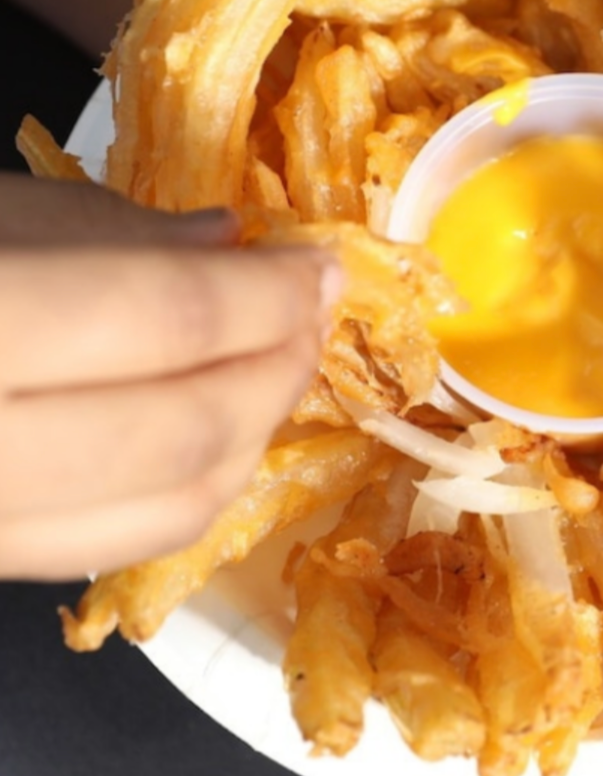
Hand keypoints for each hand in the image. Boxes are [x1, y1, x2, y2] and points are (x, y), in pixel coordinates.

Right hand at [0, 176, 338, 579]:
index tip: (324, 264)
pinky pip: (105, 544)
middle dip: (276, 368)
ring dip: (251, 435)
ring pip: (162, 514)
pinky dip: (186, 485)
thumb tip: (234, 246)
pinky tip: (214, 424)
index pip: (163, 318)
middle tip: (313, 311)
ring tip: (278, 361)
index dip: (266, 293)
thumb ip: (105, 231)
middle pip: (183, 433)